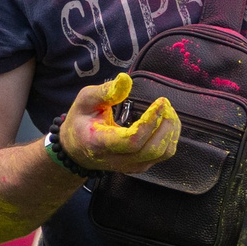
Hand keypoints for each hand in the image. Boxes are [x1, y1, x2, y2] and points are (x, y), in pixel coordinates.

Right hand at [60, 75, 180, 174]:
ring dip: (170, 130)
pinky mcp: (140, 166)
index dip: (150, 122)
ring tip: (167, 110)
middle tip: (166, 104)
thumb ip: (105, 91)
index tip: (160, 102)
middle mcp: (117, 159)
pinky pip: (163, 155)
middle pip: (152, 149)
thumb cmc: (81, 122)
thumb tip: (126, 79)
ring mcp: (130, 166)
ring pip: (161, 154)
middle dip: (165, 125)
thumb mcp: (85, 100)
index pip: (132, 140)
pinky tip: (165, 121)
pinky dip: (170, 137)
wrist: (76, 150)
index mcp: (100, 143)